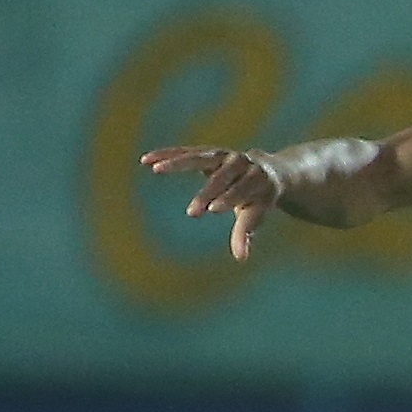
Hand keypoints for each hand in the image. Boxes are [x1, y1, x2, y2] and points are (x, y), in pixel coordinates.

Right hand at [138, 145, 285, 260]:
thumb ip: (246, 233)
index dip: (229, 199)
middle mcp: (240, 161)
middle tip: (192, 213)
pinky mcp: (207, 152)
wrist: (266, 170)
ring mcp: (222, 154)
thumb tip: (241, 258)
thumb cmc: (258, 198)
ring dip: (177, 163)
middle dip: (207, 193)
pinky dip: (166, 155)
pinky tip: (146, 160)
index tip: (212, 210)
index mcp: (257, 177)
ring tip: (156, 169)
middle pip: (222, 177)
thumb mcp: (256, 213)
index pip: (242, 189)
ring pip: (199, 158)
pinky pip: (184, 152)